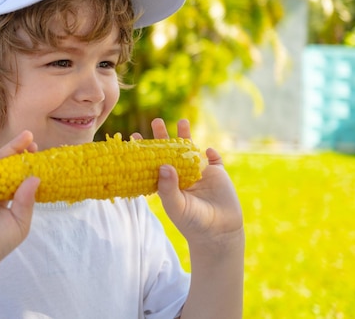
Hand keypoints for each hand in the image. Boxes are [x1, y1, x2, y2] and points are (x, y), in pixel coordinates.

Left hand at [134, 118, 242, 248]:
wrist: (219, 233)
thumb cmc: (192, 222)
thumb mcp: (176, 206)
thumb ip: (168, 188)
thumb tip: (163, 165)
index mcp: (168, 182)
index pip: (153, 162)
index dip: (145, 150)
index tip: (135, 137)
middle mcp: (181, 174)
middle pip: (170, 151)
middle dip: (163, 136)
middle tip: (156, 121)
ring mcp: (200, 172)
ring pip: (191, 149)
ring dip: (187, 136)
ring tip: (182, 121)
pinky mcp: (217, 173)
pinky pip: (214, 159)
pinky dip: (211, 153)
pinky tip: (207, 151)